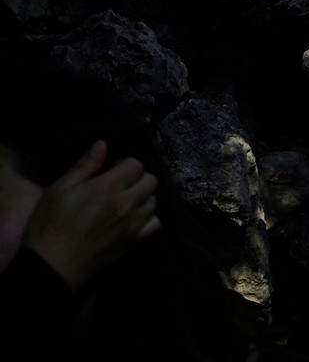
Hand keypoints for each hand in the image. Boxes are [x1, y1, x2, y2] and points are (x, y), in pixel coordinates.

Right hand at [22, 141, 160, 288]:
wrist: (50, 268)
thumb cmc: (48, 227)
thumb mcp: (57, 190)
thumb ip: (84, 166)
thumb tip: (102, 144)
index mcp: (106, 188)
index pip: (136, 165)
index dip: (125, 164)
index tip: (111, 170)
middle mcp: (125, 204)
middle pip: (150, 181)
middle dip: (137, 178)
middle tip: (118, 186)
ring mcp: (132, 225)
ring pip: (154, 201)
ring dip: (142, 198)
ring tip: (123, 203)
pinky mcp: (133, 243)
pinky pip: (155, 224)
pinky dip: (148, 219)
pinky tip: (131, 220)